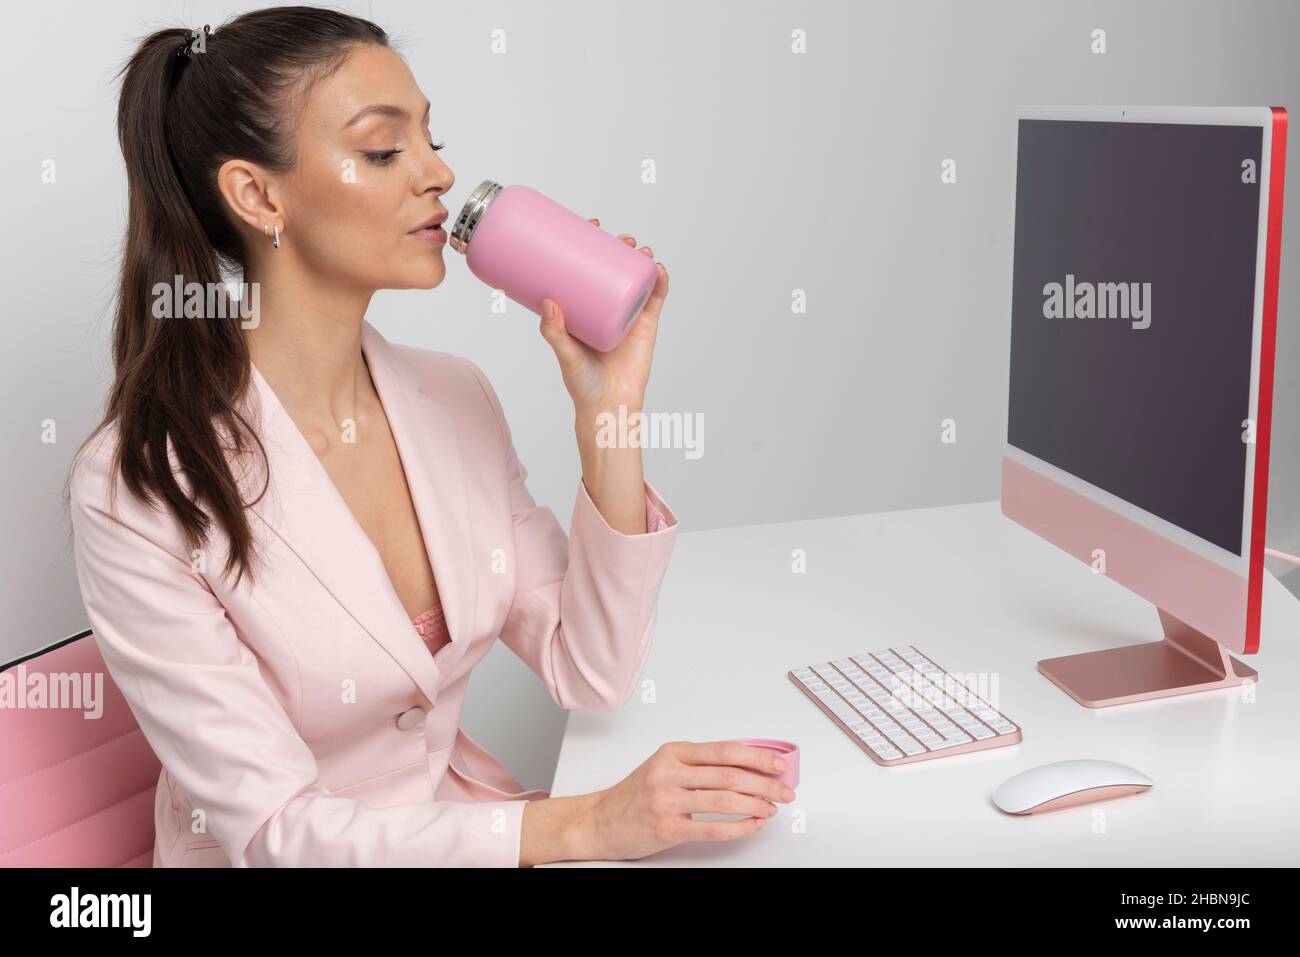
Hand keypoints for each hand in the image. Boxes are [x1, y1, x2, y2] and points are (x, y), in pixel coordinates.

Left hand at [538, 217, 668, 416]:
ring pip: (636, 277)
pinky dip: (659, 281)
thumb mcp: (564, 354)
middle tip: (617, 237)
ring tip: (638, 248)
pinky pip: (655, 298)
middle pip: (614, 266)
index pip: (586, 267)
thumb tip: (549, 300)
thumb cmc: (582, 383)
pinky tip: (658, 268)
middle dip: (618, 246)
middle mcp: (606, 306)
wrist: (609, 406)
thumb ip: (554, 332)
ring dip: (640, 258)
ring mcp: (627, 313)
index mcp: (584, 307)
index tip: (589, 225)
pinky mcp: (646, 325)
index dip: (589, 243)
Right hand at [583, 740, 795, 861]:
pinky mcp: (667, 827)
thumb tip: (746, 766)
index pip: (725, 750)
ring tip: (771, 807)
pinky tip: (752, 824)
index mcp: (673, 753)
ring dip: (756, 804)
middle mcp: (669, 772)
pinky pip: (713, 827)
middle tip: (785, 790)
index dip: (758, 757)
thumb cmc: (636, 794)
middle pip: (730, 774)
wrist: (601, 821)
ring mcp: (667, 800)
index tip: (779, 764)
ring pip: (725, 799)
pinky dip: (740, 826)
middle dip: (765, 783)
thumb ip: (700, 764)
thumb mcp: (665, 767)